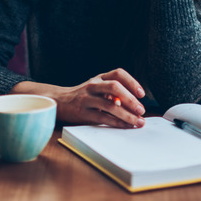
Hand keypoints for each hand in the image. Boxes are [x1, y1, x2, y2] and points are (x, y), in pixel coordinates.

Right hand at [11, 68, 145, 127]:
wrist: (58, 102)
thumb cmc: (83, 96)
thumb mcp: (96, 89)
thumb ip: (112, 93)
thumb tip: (133, 104)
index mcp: (98, 78)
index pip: (118, 74)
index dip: (132, 82)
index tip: (142, 94)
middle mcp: (92, 85)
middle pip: (114, 87)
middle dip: (131, 99)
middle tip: (141, 110)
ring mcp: (86, 98)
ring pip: (109, 105)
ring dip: (127, 115)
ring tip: (138, 122)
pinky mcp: (81, 112)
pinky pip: (102, 117)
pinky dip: (116, 122)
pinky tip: (125, 126)